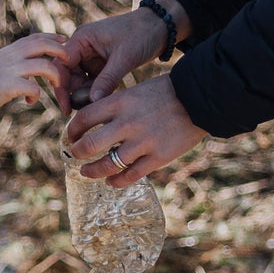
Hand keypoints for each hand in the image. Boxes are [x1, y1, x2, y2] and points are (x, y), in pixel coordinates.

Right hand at [0, 33, 78, 107]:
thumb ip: (13, 61)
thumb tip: (27, 69)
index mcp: (11, 50)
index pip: (36, 37)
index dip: (52, 38)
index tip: (63, 41)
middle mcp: (14, 56)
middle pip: (44, 45)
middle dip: (61, 51)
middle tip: (70, 62)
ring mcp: (12, 69)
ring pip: (45, 66)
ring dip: (55, 77)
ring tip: (57, 86)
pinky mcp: (10, 85)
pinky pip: (33, 88)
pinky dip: (35, 95)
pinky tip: (30, 100)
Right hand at [62, 1, 190, 105]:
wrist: (161, 26)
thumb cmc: (142, 33)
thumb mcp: (125, 58)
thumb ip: (107, 80)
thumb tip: (92, 102)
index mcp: (82, 39)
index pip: (61, 65)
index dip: (61, 87)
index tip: (68, 107)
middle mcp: (82, 46)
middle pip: (67, 75)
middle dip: (74, 93)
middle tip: (84, 111)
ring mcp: (90, 56)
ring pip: (78, 80)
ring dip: (84, 94)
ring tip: (96, 107)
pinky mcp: (100, 63)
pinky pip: (91, 81)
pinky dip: (95, 92)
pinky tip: (103, 102)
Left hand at [63, 74, 206, 186]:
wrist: (201, 98)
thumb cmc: (167, 92)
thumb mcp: (136, 91)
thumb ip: (116, 107)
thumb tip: (95, 124)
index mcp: (120, 102)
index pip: (84, 118)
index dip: (73, 130)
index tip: (72, 135)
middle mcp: (127, 123)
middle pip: (89, 145)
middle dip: (78, 153)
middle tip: (77, 154)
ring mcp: (143, 143)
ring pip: (106, 165)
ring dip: (92, 171)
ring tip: (87, 172)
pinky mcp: (158, 158)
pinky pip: (130, 175)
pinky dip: (116, 181)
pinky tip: (111, 180)